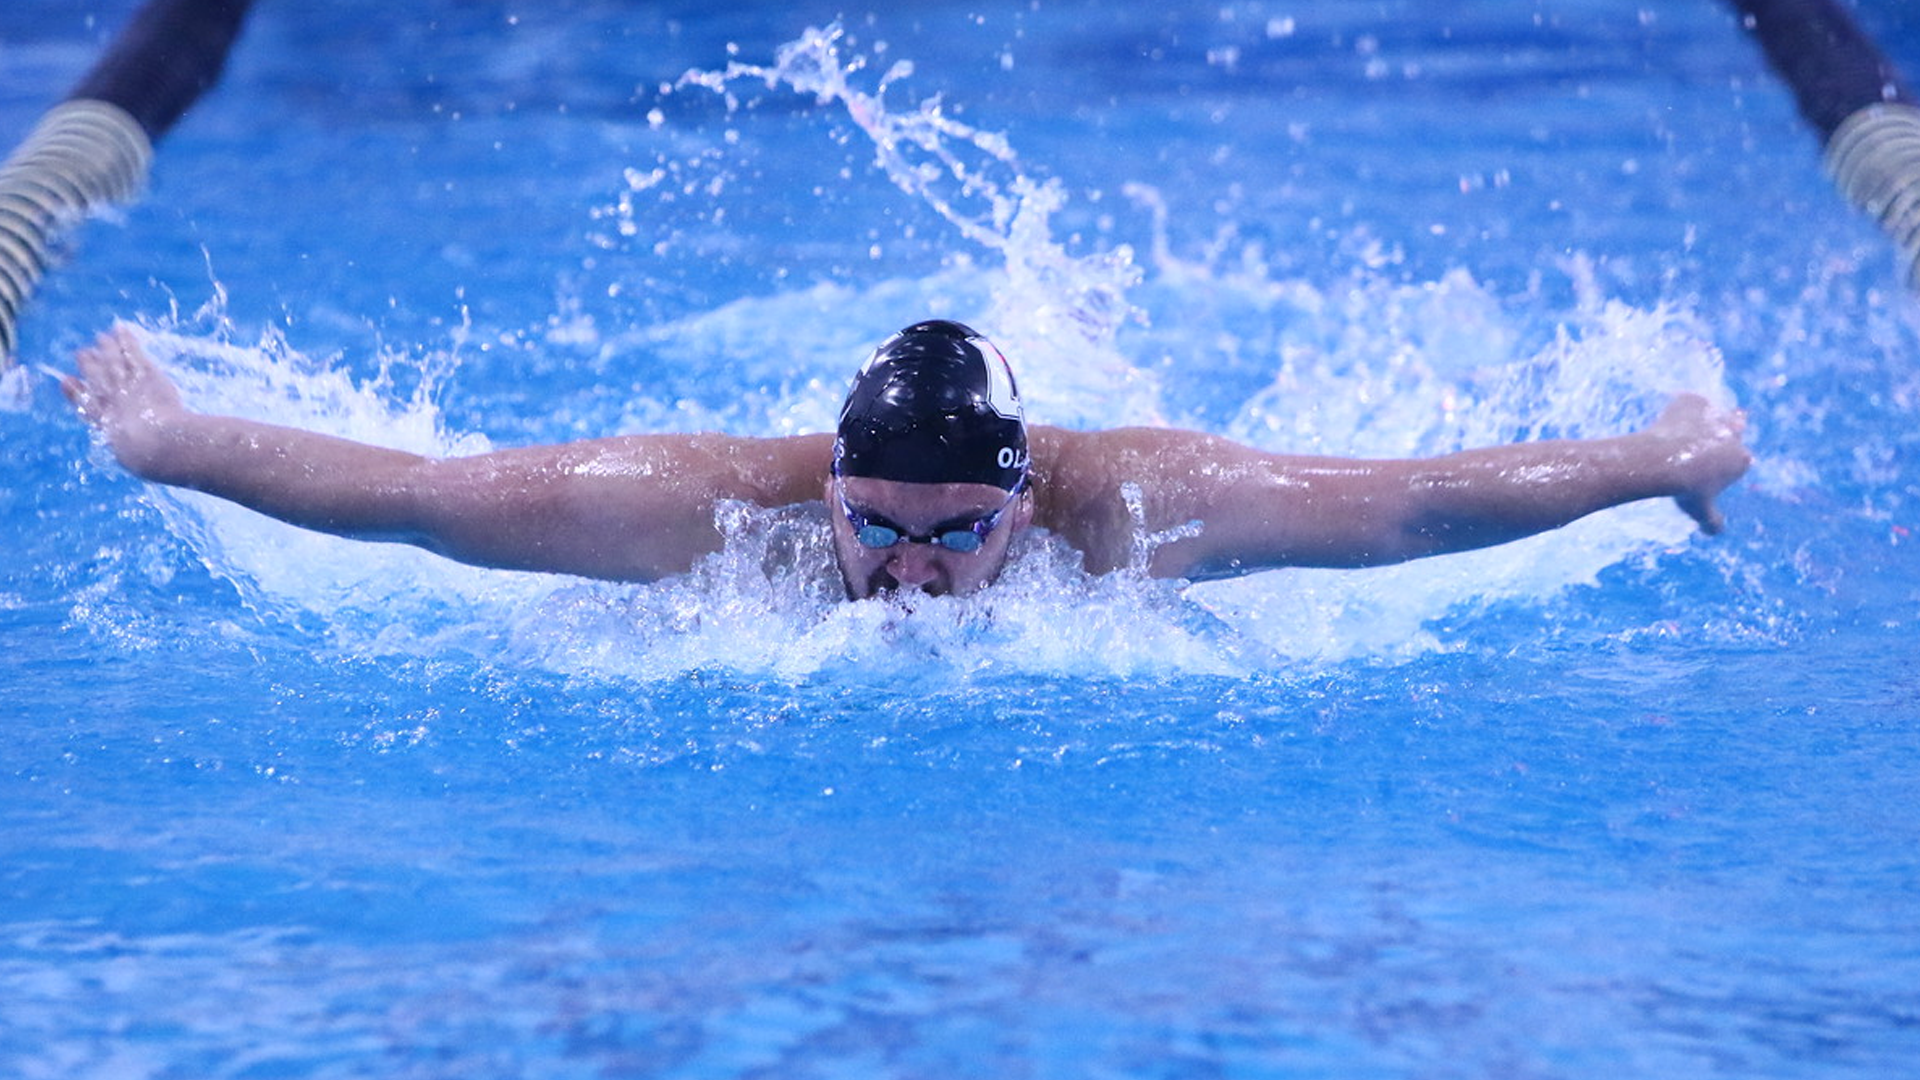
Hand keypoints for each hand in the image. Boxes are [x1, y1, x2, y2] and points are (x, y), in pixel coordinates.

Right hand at [63, 325, 187, 475]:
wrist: (157, 444)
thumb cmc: (150, 460)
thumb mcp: (138, 460)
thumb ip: (137, 455)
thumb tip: (142, 458)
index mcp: (105, 425)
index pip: (86, 406)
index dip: (76, 393)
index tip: (67, 382)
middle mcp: (111, 402)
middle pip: (97, 378)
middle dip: (90, 365)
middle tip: (82, 352)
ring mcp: (126, 386)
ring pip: (112, 362)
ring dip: (107, 348)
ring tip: (101, 337)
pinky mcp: (144, 374)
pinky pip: (132, 352)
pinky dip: (125, 340)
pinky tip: (120, 328)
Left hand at [1644, 393, 1750, 534]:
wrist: (1662, 461)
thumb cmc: (1683, 489)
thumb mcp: (1699, 510)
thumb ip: (1711, 521)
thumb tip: (1715, 532)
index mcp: (1741, 458)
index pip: (1741, 456)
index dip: (1726, 460)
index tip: (1711, 465)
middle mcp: (1733, 433)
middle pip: (1738, 424)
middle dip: (1730, 428)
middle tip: (1712, 436)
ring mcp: (1714, 415)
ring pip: (1715, 411)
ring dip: (1705, 418)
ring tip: (1687, 427)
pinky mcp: (1694, 402)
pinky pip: (1689, 401)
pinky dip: (1682, 407)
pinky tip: (1669, 417)